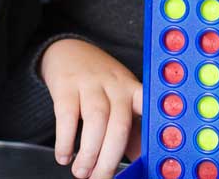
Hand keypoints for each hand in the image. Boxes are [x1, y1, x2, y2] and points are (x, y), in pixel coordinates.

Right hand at [40, 39, 142, 178]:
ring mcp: (91, 83)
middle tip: (100, 178)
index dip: (153, 128)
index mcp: (133, 90)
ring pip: (96, 119)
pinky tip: (64, 156)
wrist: (68, 51)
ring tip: (81, 172)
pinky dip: (66, 139)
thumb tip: (143, 161)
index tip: (153, 154)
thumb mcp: (120, 98)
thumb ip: (131, 130)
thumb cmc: (99, 83)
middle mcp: (115, 85)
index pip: (149, 108)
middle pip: (120, 123)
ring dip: (89, 151)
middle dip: (111, 157)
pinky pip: (67, 114)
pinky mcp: (66, 85)